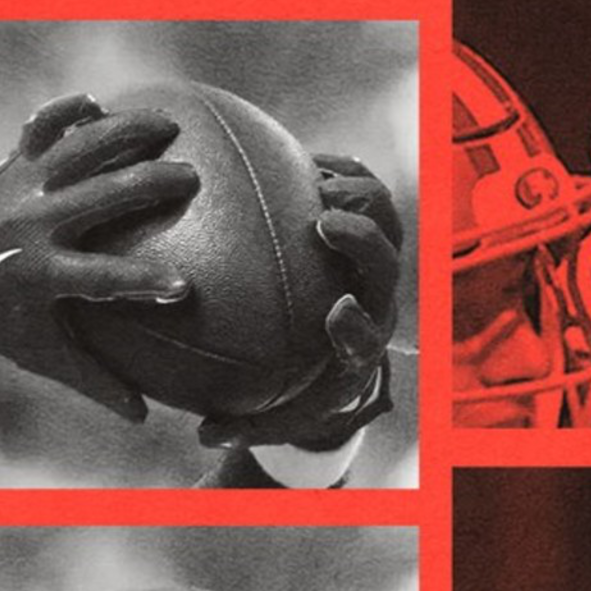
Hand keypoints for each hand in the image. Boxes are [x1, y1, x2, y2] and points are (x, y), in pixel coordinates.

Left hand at [0, 95, 203, 420]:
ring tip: (169, 125)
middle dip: (148, 185)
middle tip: (191, 181)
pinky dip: (64, 112)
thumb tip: (146, 416)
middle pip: (100, 198)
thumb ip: (94, 380)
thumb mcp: (41, 352)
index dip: (141, 283)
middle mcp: (34, 223)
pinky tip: (95, 103)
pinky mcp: (16, 164)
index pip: (101, 280)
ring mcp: (24, 186)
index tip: (182, 288)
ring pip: (79, 149)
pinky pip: (41, 128)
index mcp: (42, 272)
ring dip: (125, 133)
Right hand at [196, 156, 400, 453]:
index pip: (366, 336)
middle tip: (324, 222)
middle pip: (385, 264)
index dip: (357, 324)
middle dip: (363, 242)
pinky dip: (340, 169)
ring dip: (356, 196)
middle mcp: (376, 297)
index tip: (335, 311)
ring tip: (312, 179)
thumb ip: (247, 423)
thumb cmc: (307, 385)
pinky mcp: (369, 223)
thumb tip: (204, 433)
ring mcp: (376, 259)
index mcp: (357, 343)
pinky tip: (300, 158)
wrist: (345, 348)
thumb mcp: (281, 412)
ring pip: (386, 218)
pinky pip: (365, 185)